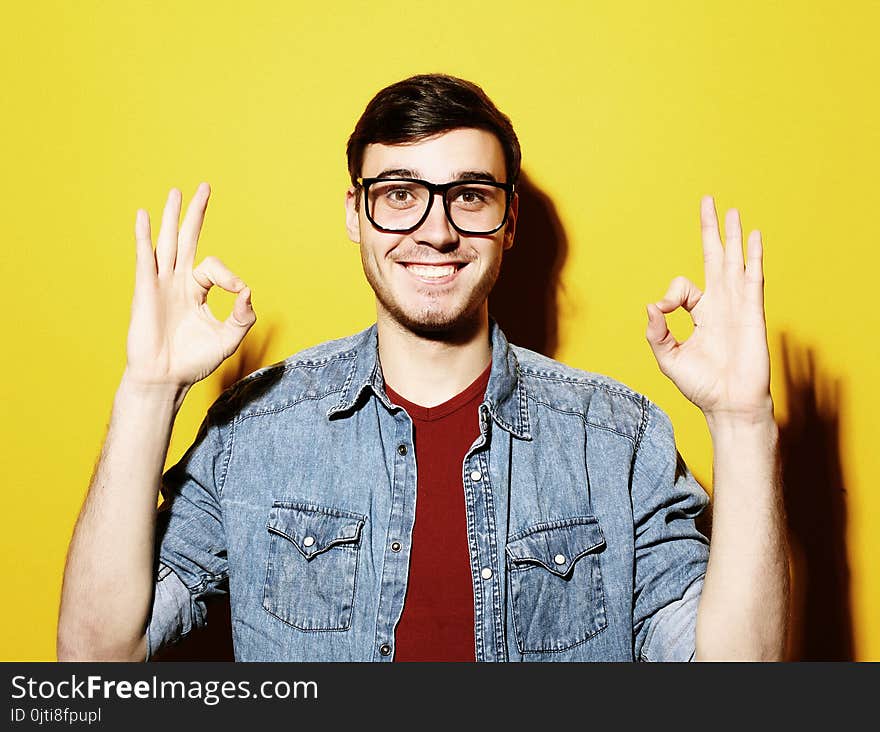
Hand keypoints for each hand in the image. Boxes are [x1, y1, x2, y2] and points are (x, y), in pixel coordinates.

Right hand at [124, 183, 255, 388]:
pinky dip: (145, 237)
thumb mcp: (228, 338)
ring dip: (172, 217)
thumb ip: (243, 316)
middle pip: (187, 240)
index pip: (213, 267)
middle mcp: (177, 282)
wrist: (166, 378)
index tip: (238, 292)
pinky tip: (144, 216)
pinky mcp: (146, 290)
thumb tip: (248, 292)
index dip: (229, 276)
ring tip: (176, 192)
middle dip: (196, 214)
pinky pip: (146, 258)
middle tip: (204, 187)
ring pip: (168, 243)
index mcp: (196, 291)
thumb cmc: (193, 361)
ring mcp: (161, 284)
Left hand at [645, 196, 772, 421]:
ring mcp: (738, 306)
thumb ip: (656, 332)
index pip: (684, 288)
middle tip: (708, 201)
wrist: (728, 404)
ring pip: (735, 262)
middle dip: (711, 230)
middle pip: (715, 258)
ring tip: (732, 211)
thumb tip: (650, 305)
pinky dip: (753, 257)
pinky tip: (754, 237)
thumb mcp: (668, 358)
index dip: (670, 294)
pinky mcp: (752, 313)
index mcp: (700, 314)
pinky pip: (753, 278)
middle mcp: (720, 305)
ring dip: (733, 236)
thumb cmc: (701, 385)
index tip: (664, 309)